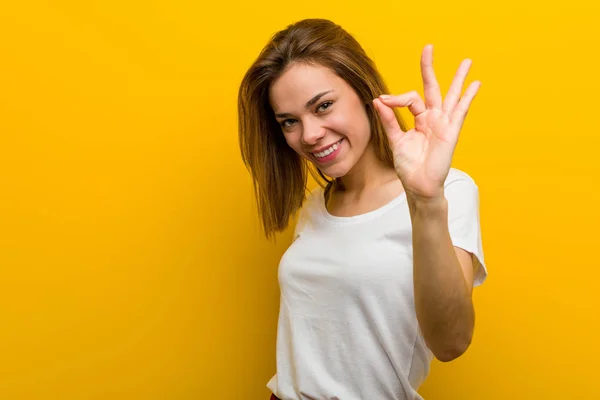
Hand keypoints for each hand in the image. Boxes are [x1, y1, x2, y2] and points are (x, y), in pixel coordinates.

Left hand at [373, 44, 479, 199]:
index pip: (410, 98)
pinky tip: (475, 85)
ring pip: (451, 96)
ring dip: (459, 79)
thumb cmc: (409, 165)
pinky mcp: (451, 132)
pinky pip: (460, 112)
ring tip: (467, 62)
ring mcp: (444, 124)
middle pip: (433, 88)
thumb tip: (378, 100)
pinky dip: (467, 98)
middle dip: (430, 68)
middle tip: (429, 47)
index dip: (395, 98)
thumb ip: (389, 120)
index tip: (382, 101)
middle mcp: (433, 118)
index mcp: (420, 119)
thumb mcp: (396, 140)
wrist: (418, 185)